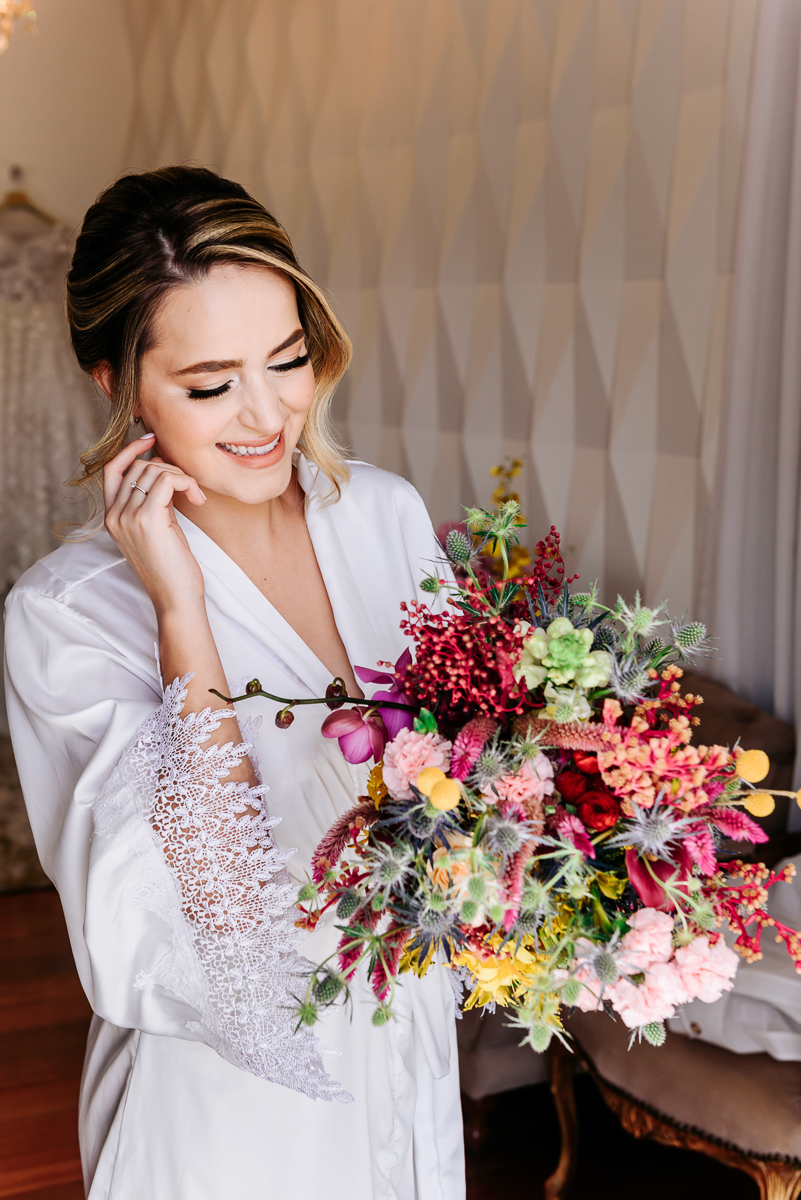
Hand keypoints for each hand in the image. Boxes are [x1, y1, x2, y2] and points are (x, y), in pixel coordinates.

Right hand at [103, 433, 206, 616]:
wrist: (175, 598)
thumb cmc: (171, 567)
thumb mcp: (155, 528)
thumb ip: (150, 501)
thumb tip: (158, 464)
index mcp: (111, 517)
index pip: (111, 470)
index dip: (130, 450)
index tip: (153, 440)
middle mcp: (114, 515)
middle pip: (137, 466)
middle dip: (167, 467)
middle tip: (188, 485)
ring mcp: (128, 517)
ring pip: (153, 471)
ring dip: (180, 477)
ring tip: (194, 496)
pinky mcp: (148, 519)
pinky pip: (167, 480)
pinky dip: (186, 482)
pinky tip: (197, 498)